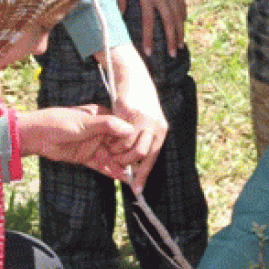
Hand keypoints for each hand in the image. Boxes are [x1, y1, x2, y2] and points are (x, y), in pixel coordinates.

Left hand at [17, 105, 138, 179]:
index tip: (140, 150)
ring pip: (112, 157)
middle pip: (119, 145)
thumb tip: (129, 129)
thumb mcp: (85, 123)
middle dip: (129, 156)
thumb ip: (107, 126)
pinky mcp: (86, 157)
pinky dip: (111, 172)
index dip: (131, 140)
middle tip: (142, 168)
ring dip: (122, 167)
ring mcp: (93, 145)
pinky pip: (101, 165)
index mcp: (102, 117)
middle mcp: (100, 131)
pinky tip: (123, 179)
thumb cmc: (59, 122)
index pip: (122, 129)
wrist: (35, 135)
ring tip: (137, 178)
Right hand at [98, 43, 167, 184]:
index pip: (153, 157)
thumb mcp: (146, 124)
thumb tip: (136, 166)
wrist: (135, 77)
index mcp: (161, 131)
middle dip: (127, 163)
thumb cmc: (140, 104)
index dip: (143, 175)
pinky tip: (108, 140)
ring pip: (128, 144)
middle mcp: (154, 125)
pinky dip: (112, 139)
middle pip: (140, 153)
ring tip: (110, 151)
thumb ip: (143, 142)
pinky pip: (118, 132)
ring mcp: (141, 118)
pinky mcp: (128, 110)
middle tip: (116, 164)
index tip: (136, 190)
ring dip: (118, 151)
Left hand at [115, 0, 185, 58]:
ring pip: (178, 15)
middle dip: (170, 40)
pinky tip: (183, 23)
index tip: (149, 52)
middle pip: (168, 23)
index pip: (149, 22)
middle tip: (172, 54)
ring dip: (179, 31)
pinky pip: (182, 4)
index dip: (149, 38)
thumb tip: (121, 13)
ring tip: (179, 44)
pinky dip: (183, 15)